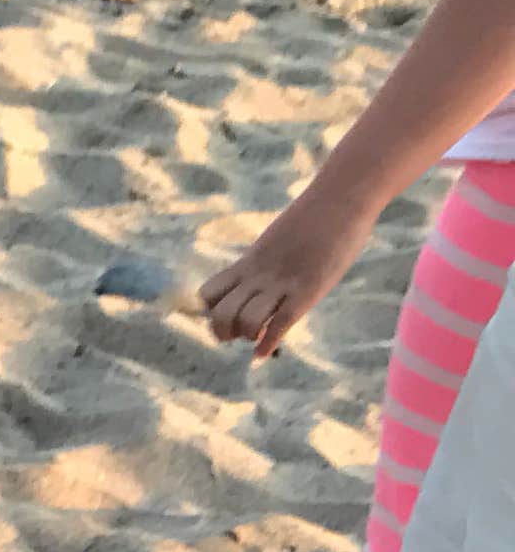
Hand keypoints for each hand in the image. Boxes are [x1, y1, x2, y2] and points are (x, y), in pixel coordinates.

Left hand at [196, 196, 369, 357]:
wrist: (342, 197)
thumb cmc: (315, 217)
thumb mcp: (279, 240)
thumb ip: (267, 260)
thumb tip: (265, 275)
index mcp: (248, 262)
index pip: (209, 294)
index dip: (210, 311)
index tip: (225, 315)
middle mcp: (259, 275)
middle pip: (221, 314)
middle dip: (222, 331)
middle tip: (235, 335)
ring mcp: (283, 282)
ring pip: (247, 322)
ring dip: (247, 336)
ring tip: (256, 336)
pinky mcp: (309, 288)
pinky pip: (280, 324)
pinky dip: (268, 344)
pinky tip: (262, 354)